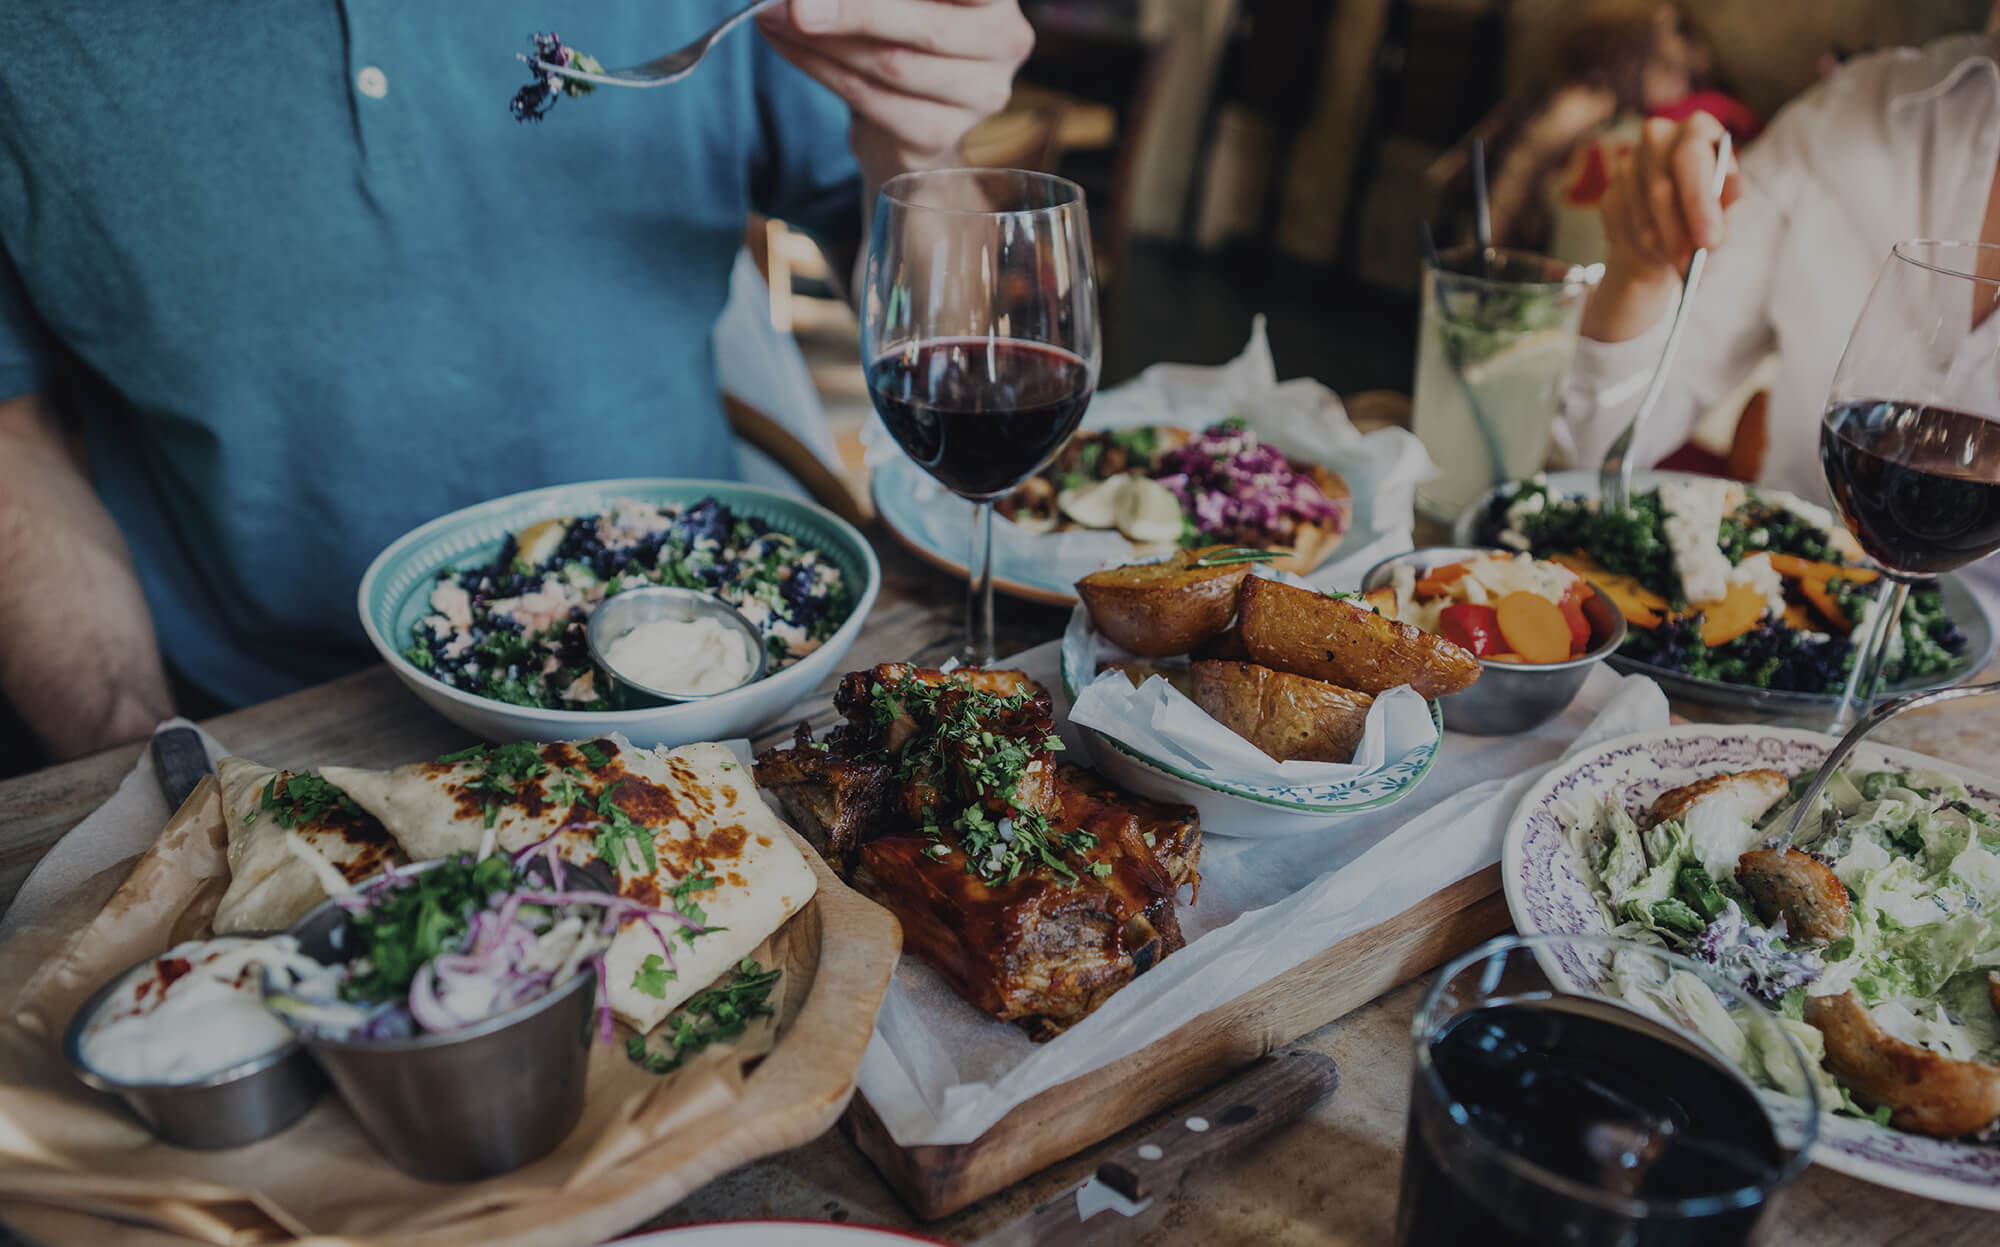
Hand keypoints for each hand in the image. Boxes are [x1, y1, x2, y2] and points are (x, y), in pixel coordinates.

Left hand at [757, 0, 1033, 184]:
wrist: (904, 115)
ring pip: (891, 64)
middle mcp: (1004, 41)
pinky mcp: (941, 134)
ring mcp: (980, 94)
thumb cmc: (899, 29)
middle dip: (850, 10)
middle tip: (793, 4)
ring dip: (822, 40)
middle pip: (923, 25)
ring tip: (775, 16)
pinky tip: (789, 45)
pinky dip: (819, 69)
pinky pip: (871, 100)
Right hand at [1586, 110, 1741, 341]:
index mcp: (1697, 128)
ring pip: (1642, 214)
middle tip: (1690, 265)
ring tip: (1682, 266)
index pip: (1690, 157)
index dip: (1699, 200)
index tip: (1709, 240)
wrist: (1670, 231)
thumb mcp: (1725, 207)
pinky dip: (1643, 248)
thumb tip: (1738, 187)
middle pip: (1660, 186)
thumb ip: (1729, 200)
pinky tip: (1658, 254)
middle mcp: (1658, 137)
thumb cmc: (1706, 212)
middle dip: (1678, 232)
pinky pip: (1624, 227)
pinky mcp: (1611, 191)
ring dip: (1662, 246)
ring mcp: (1628, 163)